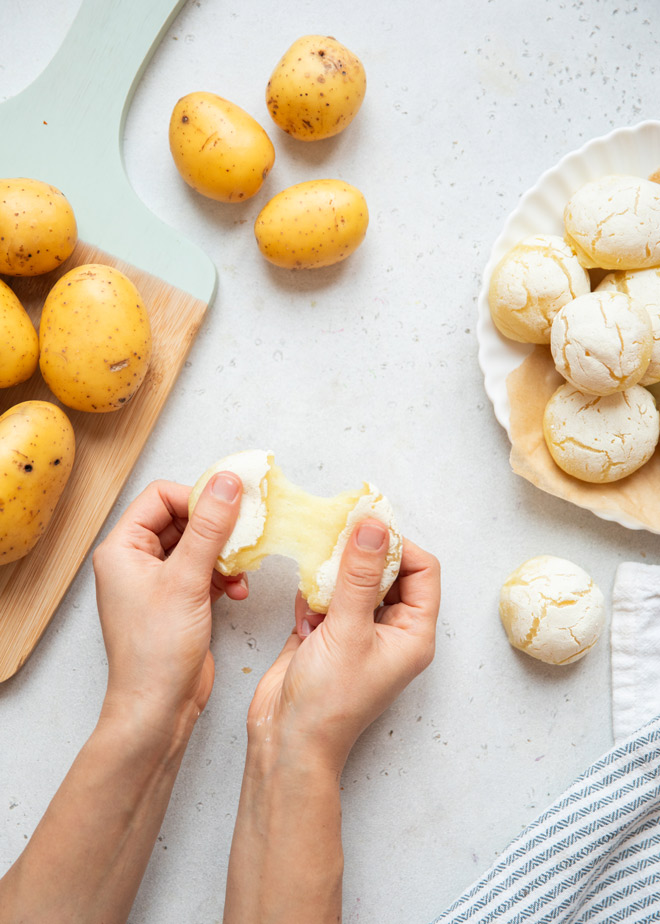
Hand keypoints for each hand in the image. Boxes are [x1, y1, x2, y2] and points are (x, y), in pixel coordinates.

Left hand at [92, 474, 246, 740]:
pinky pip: (205, 570)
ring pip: (198, 545)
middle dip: (217, 529)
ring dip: (224, 554)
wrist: (158, 708)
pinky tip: (238, 590)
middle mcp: (136, 560)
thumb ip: (210, 527)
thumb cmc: (157, 650)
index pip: (161, 497)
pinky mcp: (178, 600)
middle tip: (245, 535)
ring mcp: (158, 581)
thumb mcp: (187, 580)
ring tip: (241, 572)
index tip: (230, 509)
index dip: (197, 498)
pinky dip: (224, 575)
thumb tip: (228, 482)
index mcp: (123, 548)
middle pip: (183, 519)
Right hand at [247, 518, 440, 772]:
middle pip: (387, 572)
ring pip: (353, 582)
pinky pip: (326, 597)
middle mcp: (390, 631)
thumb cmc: (329, 700)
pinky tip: (303, 613)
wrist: (285, 741)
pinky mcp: (326, 634)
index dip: (399, 545)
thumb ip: (359, 575)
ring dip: (333, 574)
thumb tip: (373, 526)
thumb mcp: (348, 630)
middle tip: (336, 534)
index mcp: (412, 633)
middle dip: (362, 554)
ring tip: (317, 577)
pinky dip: (313, 595)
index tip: (367, 526)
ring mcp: (357, 632)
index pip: (423, 571)